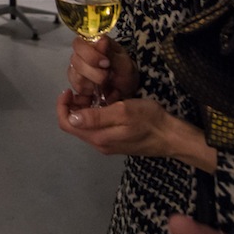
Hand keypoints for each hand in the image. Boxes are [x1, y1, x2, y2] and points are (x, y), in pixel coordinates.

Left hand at [56, 91, 216, 171]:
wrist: (172, 136)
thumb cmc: (149, 120)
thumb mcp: (123, 111)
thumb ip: (96, 117)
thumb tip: (71, 118)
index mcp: (98, 137)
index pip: (66, 124)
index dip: (62, 106)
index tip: (70, 90)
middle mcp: (99, 144)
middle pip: (74, 126)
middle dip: (72, 107)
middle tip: (83, 89)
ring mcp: (108, 145)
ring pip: (85, 127)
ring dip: (83, 110)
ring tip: (93, 93)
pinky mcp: (116, 142)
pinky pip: (97, 129)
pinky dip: (94, 116)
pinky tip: (104, 103)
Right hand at [66, 34, 138, 104]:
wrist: (126, 88)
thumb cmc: (124, 71)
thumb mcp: (123, 62)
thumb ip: (111, 53)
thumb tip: (101, 40)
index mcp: (92, 44)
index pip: (79, 44)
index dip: (89, 54)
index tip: (106, 63)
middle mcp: (81, 55)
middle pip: (76, 61)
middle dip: (93, 72)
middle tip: (108, 76)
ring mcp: (77, 69)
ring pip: (76, 76)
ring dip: (93, 83)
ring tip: (105, 83)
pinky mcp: (76, 83)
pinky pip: (78, 88)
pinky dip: (90, 92)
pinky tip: (100, 90)